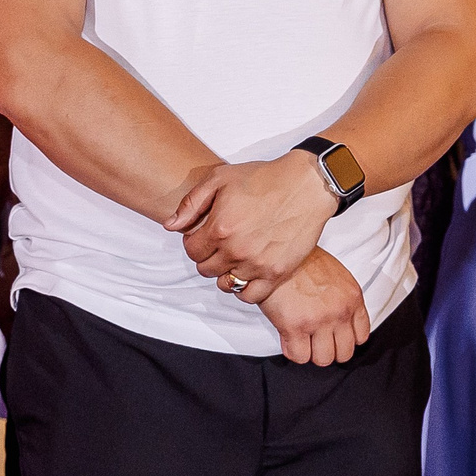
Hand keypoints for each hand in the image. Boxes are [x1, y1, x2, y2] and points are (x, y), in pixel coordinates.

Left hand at [165, 153, 337, 296]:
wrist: (304, 186)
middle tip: (218, 244)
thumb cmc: (262, 178)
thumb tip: (170, 226)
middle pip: (205, 269)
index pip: (191, 250)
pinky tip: (245, 273)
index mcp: (219, 228)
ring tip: (231, 257)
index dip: (193, 242)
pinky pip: (251, 296)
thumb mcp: (219, 179)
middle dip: (206, 256)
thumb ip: (191, 204)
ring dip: (223, 272)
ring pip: (225, 284)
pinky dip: (243, 289)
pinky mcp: (278, 273)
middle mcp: (237, 250)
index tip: (202, 234)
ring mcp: (258, 265)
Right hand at [259, 248, 370, 365]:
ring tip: (301, 339)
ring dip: (311, 352)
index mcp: (352, 298)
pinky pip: (299, 356)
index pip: (361, 337)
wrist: (275, 251)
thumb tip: (337, 319)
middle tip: (315, 339)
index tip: (333, 335)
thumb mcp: (334, 274)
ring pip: (323, 359)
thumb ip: (341, 298)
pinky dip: (292, 350)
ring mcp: (318, 321)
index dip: (344, 338)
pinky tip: (288, 337)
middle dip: (328, 348)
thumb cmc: (300, 260)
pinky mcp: (294, 326)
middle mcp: (339, 312)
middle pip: (344, 353)